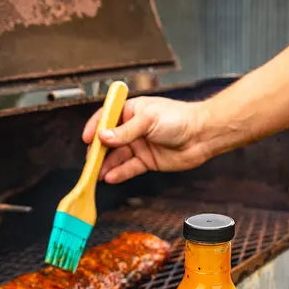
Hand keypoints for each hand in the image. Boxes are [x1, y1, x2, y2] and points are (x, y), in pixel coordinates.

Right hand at [82, 96, 210, 182]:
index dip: (95, 128)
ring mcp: (140, 145)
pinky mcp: (147, 161)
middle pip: (109, 141)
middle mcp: (133, 128)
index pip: (106, 118)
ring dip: (106, 166)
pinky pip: (129, 168)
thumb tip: (103, 137)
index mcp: (131, 111)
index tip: (86, 139)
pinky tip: (110, 177)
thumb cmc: (180, 118)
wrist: (202, 135)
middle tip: (89, 162)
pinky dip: (119, 173)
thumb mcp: (148, 120)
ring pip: (117, 157)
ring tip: (96, 175)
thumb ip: (125, 131)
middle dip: (98, 152)